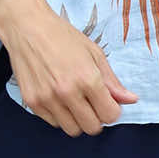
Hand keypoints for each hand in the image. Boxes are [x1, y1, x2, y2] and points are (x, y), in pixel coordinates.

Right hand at [0, 0, 138, 136]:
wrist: (27, 28)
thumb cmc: (62, 37)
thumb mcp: (94, 53)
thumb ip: (112, 81)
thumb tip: (131, 100)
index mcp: (87, 79)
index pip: (110, 115)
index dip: (112, 110)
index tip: (107, 102)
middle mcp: (67, 92)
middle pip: (92, 128)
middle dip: (96, 118)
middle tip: (92, 103)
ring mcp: (47, 99)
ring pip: (72, 130)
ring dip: (78, 119)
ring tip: (74, 100)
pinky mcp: (32, 102)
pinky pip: (53, 123)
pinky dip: (60, 115)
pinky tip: (58, 97)